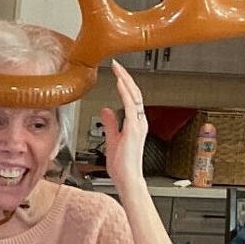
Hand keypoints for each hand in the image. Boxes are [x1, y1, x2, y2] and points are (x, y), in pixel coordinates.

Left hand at [101, 60, 146, 188]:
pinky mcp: (134, 129)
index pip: (131, 98)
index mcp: (135, 124)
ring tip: (118, 68)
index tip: (117, 73)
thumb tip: (105, 110)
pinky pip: (131, 106)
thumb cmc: (122, 166)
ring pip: (134, 96)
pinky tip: (119, 83)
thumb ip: (110, 124)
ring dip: (126, 81)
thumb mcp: (112, 139)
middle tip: (117, 64)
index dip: (125, 84)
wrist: (127, 179)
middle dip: (126, 77)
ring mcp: (138, 125)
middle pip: (135, 93)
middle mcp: (139, 122)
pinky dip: (126, 93)